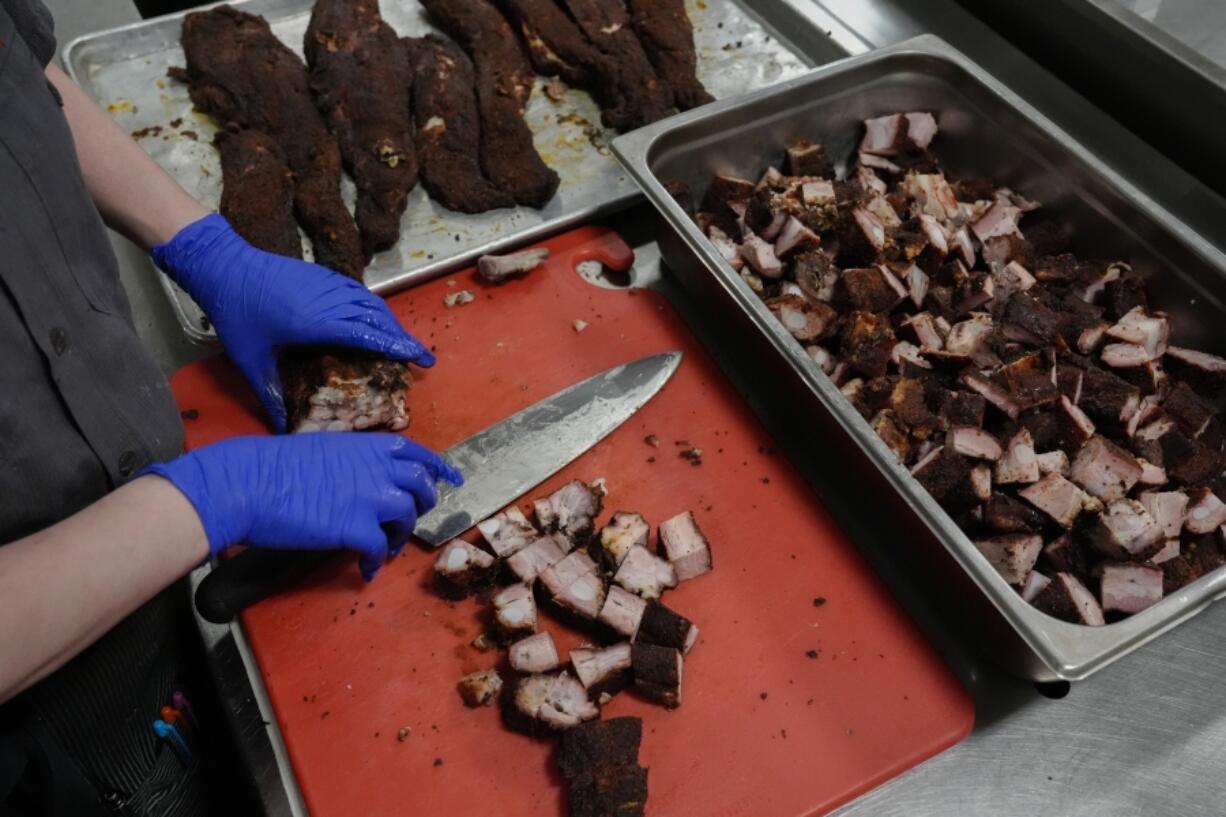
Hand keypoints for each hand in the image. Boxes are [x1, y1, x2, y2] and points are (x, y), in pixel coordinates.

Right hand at [143, 433, 462, 579]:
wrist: (248, 482)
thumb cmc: (274, 464)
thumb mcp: (325, 448)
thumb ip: (353, 461)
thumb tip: (362, 479)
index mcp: (370, 446)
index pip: (418, 454)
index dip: (438, 469)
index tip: (451, 480)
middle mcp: (378, 468)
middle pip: (421, 488)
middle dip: (420, 506)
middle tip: (407, 521)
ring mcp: (370, 498)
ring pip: (406, 518)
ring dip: (398, 536)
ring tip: (383, 549)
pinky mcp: (355, 528)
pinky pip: (380, 548)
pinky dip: (375, 561)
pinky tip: (365, 568)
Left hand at [152, 214, 432, 431]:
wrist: (224, 265)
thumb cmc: (237, 314)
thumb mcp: (250, 360)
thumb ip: (269, 393)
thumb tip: (280, 428)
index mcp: (316, 322)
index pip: (367, 334)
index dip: (397, 346)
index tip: (420, 359)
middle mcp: (329, 301)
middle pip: (378, 318)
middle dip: (403, 337)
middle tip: (421, 358)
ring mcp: (328, 285)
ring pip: (371, 303)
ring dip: (392, 322)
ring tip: (404, 342)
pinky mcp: (323, 277)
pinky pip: (359, 293)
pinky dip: (375, 308)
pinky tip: (377, 320)